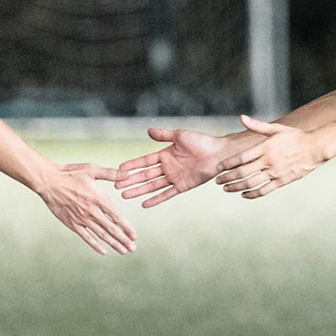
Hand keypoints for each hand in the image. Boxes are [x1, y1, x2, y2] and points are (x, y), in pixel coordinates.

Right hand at [39, 163, 138, 255]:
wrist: (49, 182)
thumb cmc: (70, 174)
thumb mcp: (92, 169)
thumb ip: (110, 173)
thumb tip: (127, 173)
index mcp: (98, 199)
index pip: (117, 216)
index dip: (127, 227)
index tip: (134, 236)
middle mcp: (92, 211)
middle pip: (111, 229)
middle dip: (123, 239)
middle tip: (133, 248)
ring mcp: (82, 219)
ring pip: (101, 235)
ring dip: (113, 244)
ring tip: (123, 251)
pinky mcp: (72, 224)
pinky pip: (86, 237)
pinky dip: (95, 245)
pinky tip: (103, 251)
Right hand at [115, 128, 231, 207]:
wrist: (218, 153)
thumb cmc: (201, 141)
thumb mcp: (180, 135)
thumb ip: (164, 135)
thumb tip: (148, 131)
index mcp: (165, 155)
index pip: (144, 161)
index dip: (132, 165)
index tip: (119, 169)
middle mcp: (168, 167)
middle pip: (145, 175)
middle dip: (131, 180)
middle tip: (117, 185)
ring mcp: (174, 178)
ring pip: (152, 185)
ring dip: (139, 190)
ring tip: (125, 195)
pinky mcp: (182, 186)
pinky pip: (167, 194)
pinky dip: (156, 199)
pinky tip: (144, 204)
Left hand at [214, 116, 327, 198]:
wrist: (316, 148)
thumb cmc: (295, 137)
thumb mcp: (276, 129)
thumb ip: (257, 126)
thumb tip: (242, 117)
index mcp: (265, 148)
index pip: (241, 158)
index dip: (228, 164)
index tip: (218, 168)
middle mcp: (268, 161)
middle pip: (243, 172)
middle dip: (228, 178)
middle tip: (218, 181)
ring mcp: (275, 172)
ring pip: (251, 183)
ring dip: (236, 187)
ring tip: (227, 189)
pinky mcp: (282, 181)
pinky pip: (264, 190)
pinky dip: (252, 194)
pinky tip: (244, 195)